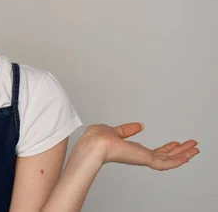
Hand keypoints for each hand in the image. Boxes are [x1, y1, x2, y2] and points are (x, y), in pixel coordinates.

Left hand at [80, 123, 199, 170]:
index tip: (176, 143)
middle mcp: (139, 156)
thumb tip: (139, 126)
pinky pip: (166, 163)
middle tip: (192, 146)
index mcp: (132, 150)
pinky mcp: (145, 160)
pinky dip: (178, 160)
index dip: (167, 148)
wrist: (95, 144)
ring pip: (168, 160)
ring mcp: (142, 159)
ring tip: (194, 149)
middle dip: (179, 151)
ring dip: (183, 154)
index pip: (154, 151)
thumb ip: (127, 130)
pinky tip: (187, 156)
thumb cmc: (97, 138)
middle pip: (165, 155)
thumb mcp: (115, 131)